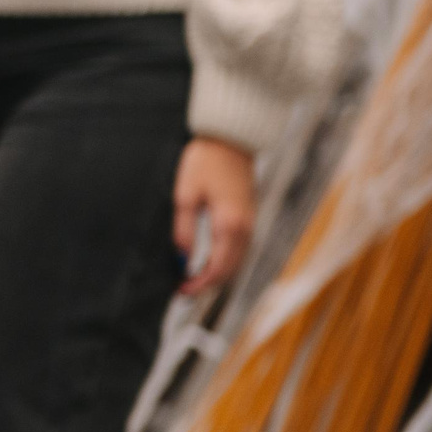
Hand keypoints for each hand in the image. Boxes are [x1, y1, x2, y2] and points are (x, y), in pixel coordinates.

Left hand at [174, 137, 255, 293]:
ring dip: (216, 274)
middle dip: (208, 284)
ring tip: (191, 279)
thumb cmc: (205, 162)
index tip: (181, 291)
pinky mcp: (248, 216)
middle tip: (183, 290)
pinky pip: (239, 249)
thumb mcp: (185, 196)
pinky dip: (224, 261)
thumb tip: (181, 259)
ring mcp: (250, 223)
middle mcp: (246, 228)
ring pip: (236, 261)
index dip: (200, 284)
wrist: (230, 140)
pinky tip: (207, 262)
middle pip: (230, 270)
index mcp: (230, 225)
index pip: (218, 268)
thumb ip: (184, 231)